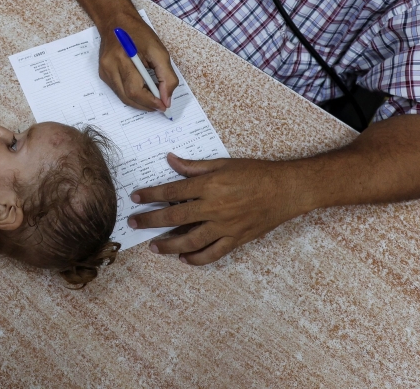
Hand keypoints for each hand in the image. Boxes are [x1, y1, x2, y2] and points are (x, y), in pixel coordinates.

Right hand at [99, 12, 178, 111]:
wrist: (116, 22)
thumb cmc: (139, 34)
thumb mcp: (159, 51)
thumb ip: (166, 76)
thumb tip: (166, 99)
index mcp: (124, 58)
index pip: (136, 89)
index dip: (150, 102)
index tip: (164, 106)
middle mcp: (110, 66)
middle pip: (128, 97)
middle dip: (146, 105)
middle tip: (160, 105)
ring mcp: (105, 71)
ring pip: (123, 97)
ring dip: (140, 103)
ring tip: (153, 100)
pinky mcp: (103, 74)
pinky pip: (118, 91)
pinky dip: (132, 95)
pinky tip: (141, 91)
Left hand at [128, 154, 307, 264]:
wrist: (286, 190)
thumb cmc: (256, 173)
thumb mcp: (223, 164)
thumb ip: (194, 167)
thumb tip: (170, 160)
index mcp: (209, 186)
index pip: (172, 192)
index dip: (151, 196)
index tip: (135, 199)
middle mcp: (214, 208)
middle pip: (174, 218)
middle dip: (151, 222)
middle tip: (134, 224)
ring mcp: (225, 227)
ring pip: (190, 242)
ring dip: (168, 246)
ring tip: (154, 247)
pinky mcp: (236, 239)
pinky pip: (213, 254)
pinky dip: (197, 259)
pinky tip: (184, 259)